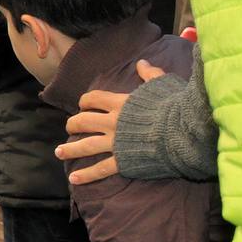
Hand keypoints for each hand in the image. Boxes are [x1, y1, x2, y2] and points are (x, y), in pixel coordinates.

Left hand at [56, 60, 166, 184]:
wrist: (182, 130)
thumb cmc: (174, 106)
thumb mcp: (162, 84)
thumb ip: (150, 74)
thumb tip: (142, 62)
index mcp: (120, 103)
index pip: (93, 98)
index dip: (85, 101)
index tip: (82, 105)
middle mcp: (112, 122)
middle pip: (83, 121)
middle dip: (73, 124)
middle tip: (69, 128)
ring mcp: (115, 142)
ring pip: (85, 146)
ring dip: (70, 149)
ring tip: (59, 152)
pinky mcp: (123, 160)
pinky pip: (100, 169)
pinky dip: (86, 175)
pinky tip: (74, 178)